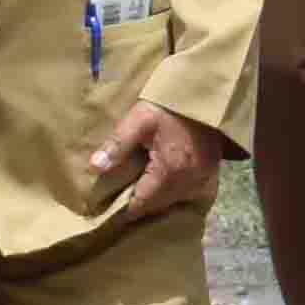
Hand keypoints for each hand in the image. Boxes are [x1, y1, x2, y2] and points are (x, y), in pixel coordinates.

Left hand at [82, 99, 229, 218]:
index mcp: (169, 171)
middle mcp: (188, 180)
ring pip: (173, 200)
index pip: (142, 203)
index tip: (110, 210)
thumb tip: (95, 166)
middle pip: (158, 205)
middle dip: (140, 204)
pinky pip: (187, 191)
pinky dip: (173, 191)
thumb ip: (118, 144)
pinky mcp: (210, 170)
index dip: (125, 209)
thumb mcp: (140, 119)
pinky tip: (162, 180)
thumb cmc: (170, 106)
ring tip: (140, 190)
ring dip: (157, 198)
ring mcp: (202, 176)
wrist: (207, 94)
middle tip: (121, 199)